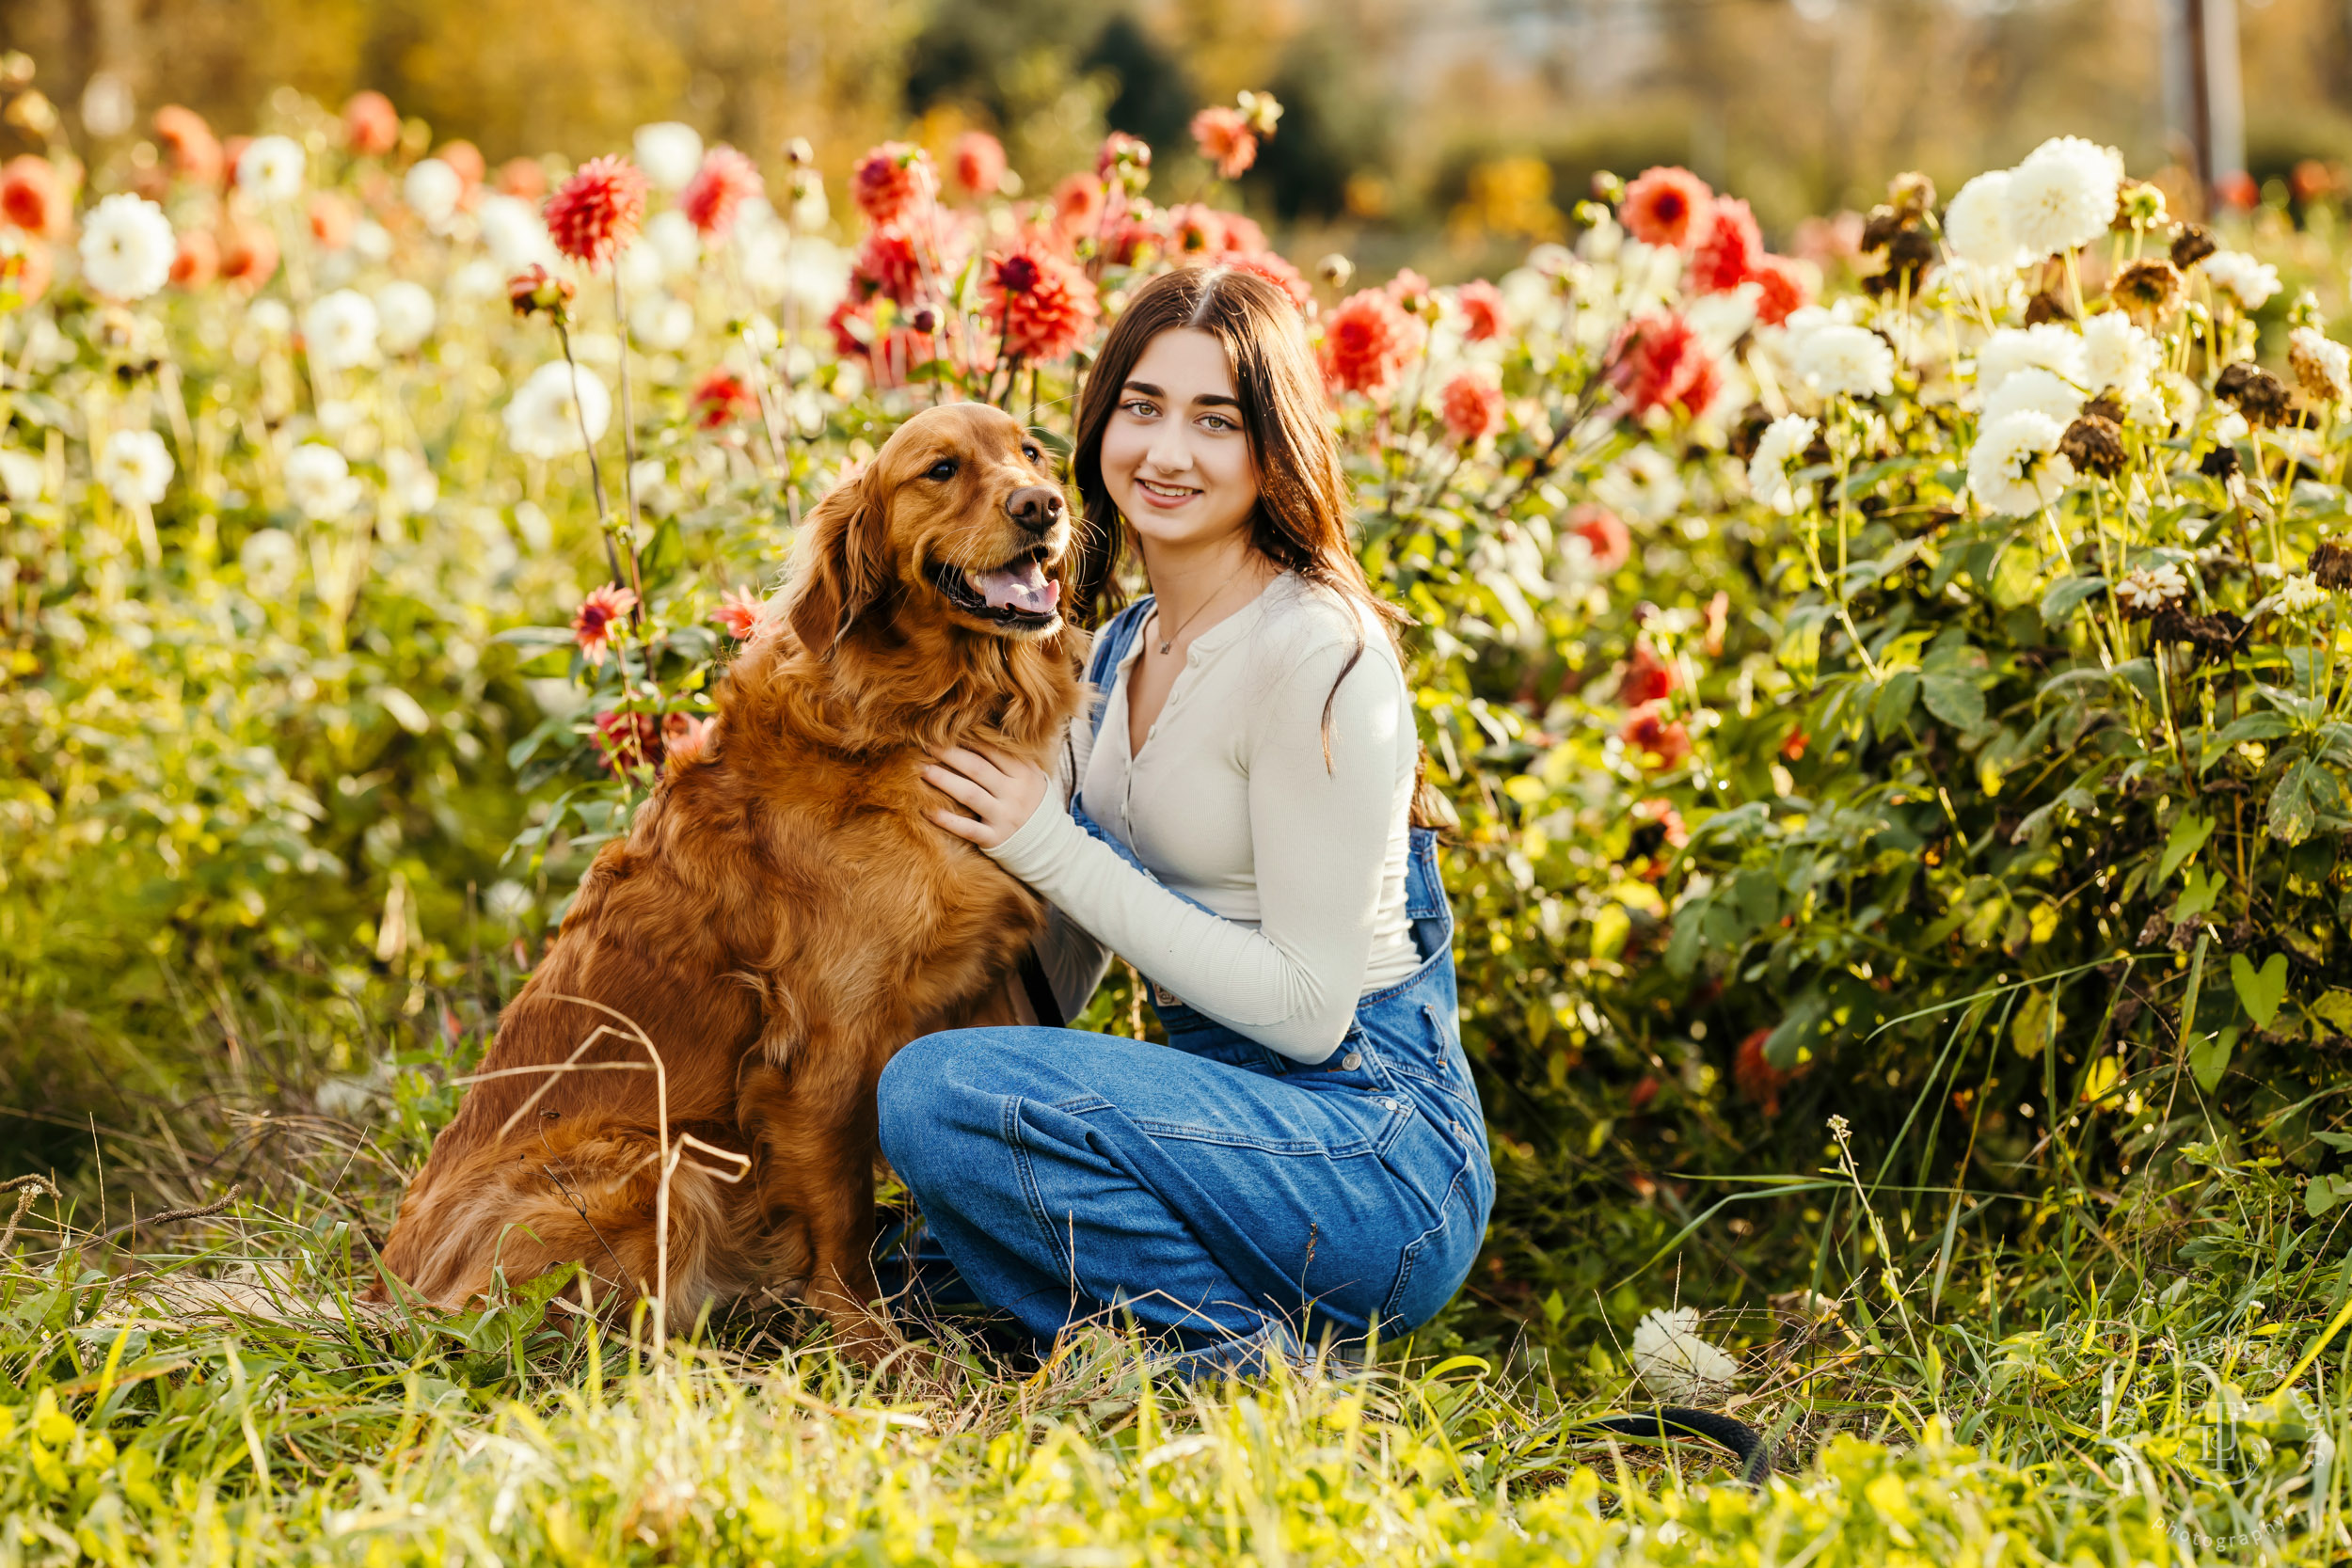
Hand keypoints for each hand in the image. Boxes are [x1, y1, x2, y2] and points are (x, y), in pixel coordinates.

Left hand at [923, 743, 1048, 849]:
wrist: (1048, 841)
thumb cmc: (1030, 800)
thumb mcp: (1029, 775)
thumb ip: (1008, 756)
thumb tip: (975, 731)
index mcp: (1023, 773)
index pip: (991, 750)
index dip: (966, 739)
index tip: (943, 731)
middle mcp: (1015, 793)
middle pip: (977, 768)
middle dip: (949, 754)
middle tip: (925, 745)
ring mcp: (1005, 817)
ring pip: (970, 795)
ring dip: (944, 781)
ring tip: (922, 770)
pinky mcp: (995, 838)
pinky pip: (968, 829)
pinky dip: (947, 820)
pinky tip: (928, 810)